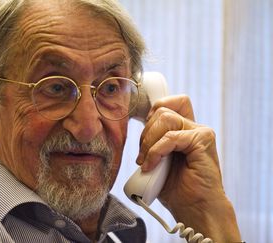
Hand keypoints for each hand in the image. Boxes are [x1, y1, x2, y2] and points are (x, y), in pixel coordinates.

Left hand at [136, 95, 240, 241]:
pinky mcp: (203, 141)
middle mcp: (193, 127)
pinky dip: (156, 151)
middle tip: (142, 157)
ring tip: (147, 162)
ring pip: (165, 118)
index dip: (149, 114)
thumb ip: (151, 142)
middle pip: (161, 110)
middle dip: (145, 133)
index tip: (141, 137)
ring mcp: (200, 132)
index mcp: (182, 129)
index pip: (166, 104)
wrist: (194, 210)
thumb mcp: (156, 161)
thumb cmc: (176, 190)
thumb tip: (134, 128)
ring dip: (149, 141)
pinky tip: (152, 166)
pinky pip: (171, 137)